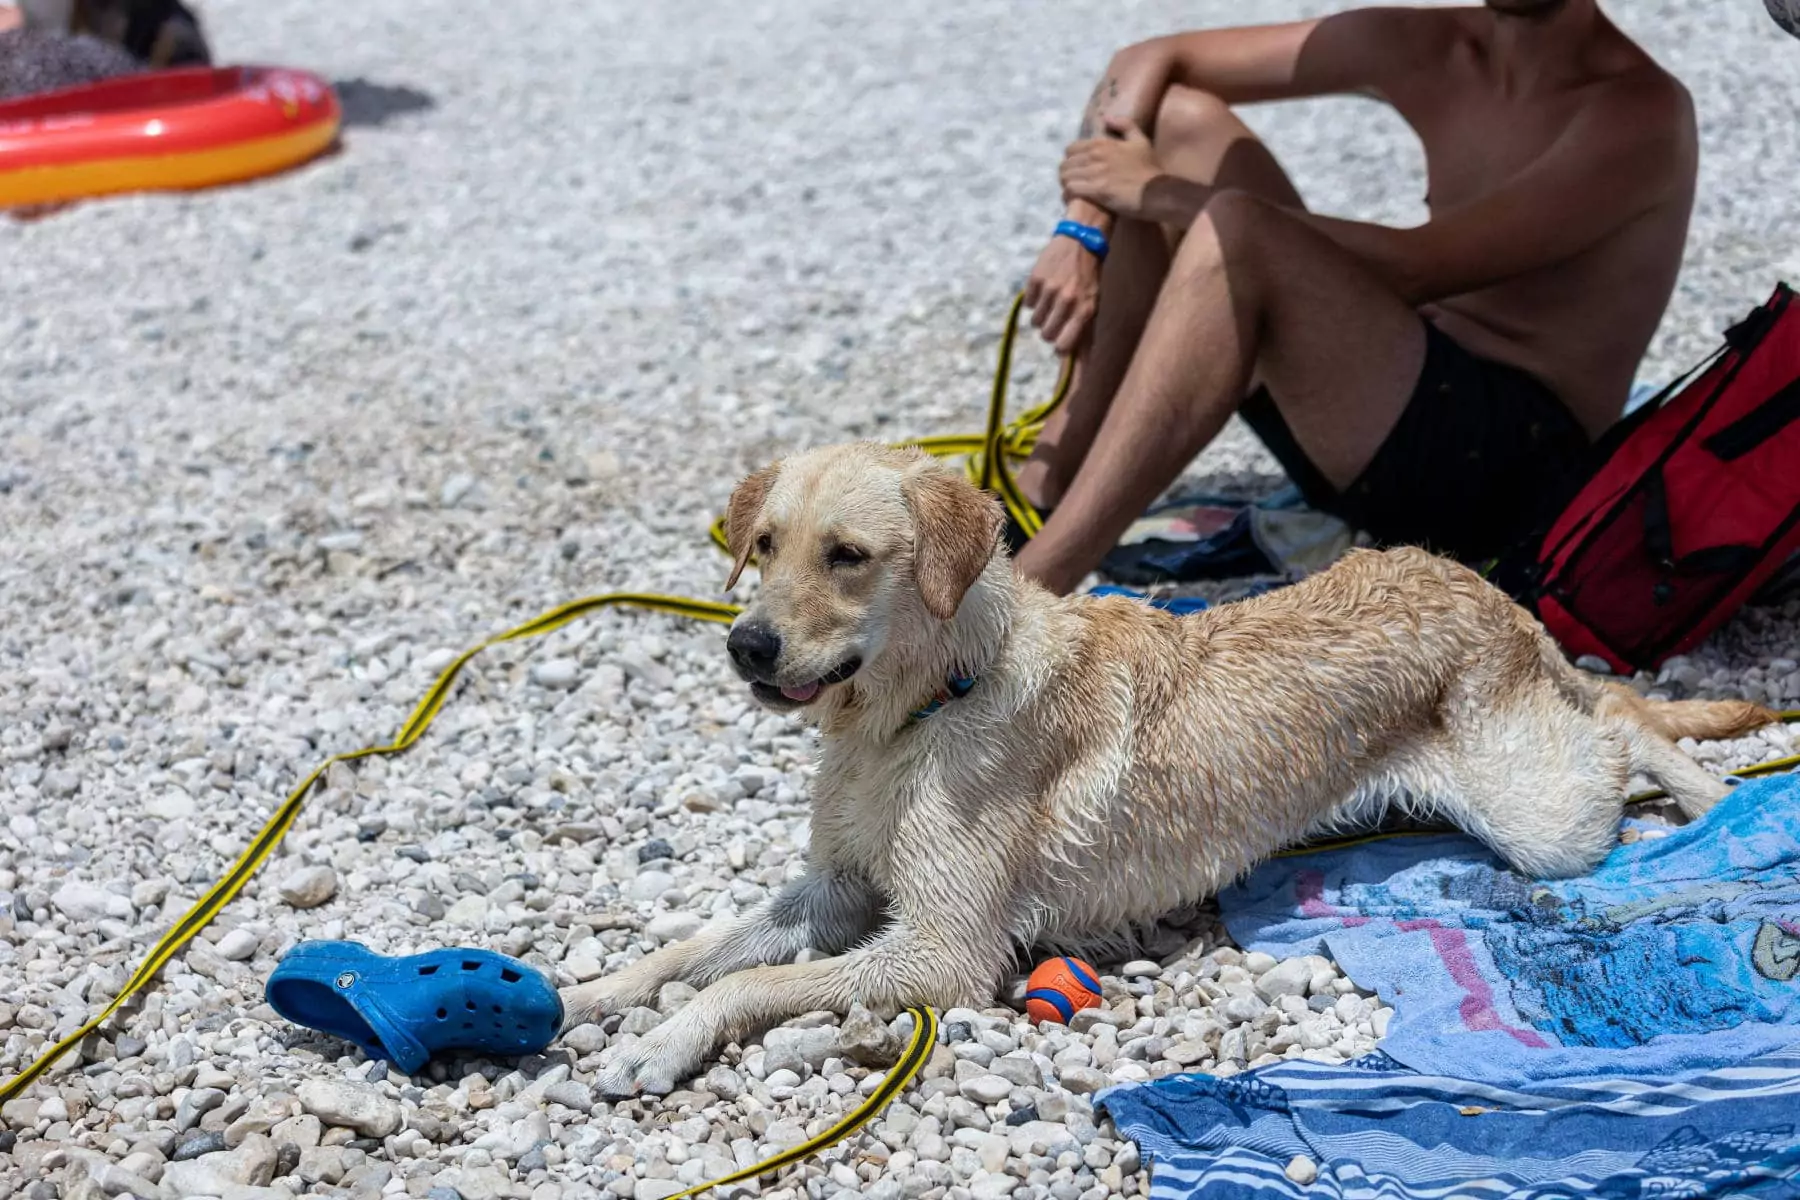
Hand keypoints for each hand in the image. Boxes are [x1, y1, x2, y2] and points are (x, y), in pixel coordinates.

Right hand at [1025, 232, 1100, 353]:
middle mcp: (1067, 301)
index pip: (1064, 346)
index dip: (1060, 347)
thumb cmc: (1089, 279)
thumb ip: (1085, 334)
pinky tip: (1044, 288)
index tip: (1060, 342)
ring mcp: (1050, 289)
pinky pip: (1028, 305)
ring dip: (1041, 316)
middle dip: (1049, 330)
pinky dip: (1034, 300)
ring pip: (1035, 322)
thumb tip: (1080, 367)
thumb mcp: (1093, 305)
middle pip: (1046, 335)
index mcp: (1085, 310)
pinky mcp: (1035, 279)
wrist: (1080, 240)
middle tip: (1057, 317)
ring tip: (1052, 301)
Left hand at [1059, 117, 1159, 218]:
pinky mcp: (1096, 190)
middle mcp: (1095, 155)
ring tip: (1073, 192)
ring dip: (1067, 185)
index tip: (1078, 170)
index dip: (1072, 160)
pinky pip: (1071, 190)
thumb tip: (1106, 118)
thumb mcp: (1141, 141)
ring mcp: (1095, 172)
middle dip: (1067, 174)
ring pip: (1065, 177)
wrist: (1157, 192)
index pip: (1071, 149)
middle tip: (1074, 183)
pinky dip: (1069, 195)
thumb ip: (1125, 125)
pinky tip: (1074, 200)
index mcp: (1102, 143)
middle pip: (1065, 165)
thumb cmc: (1149, 169)